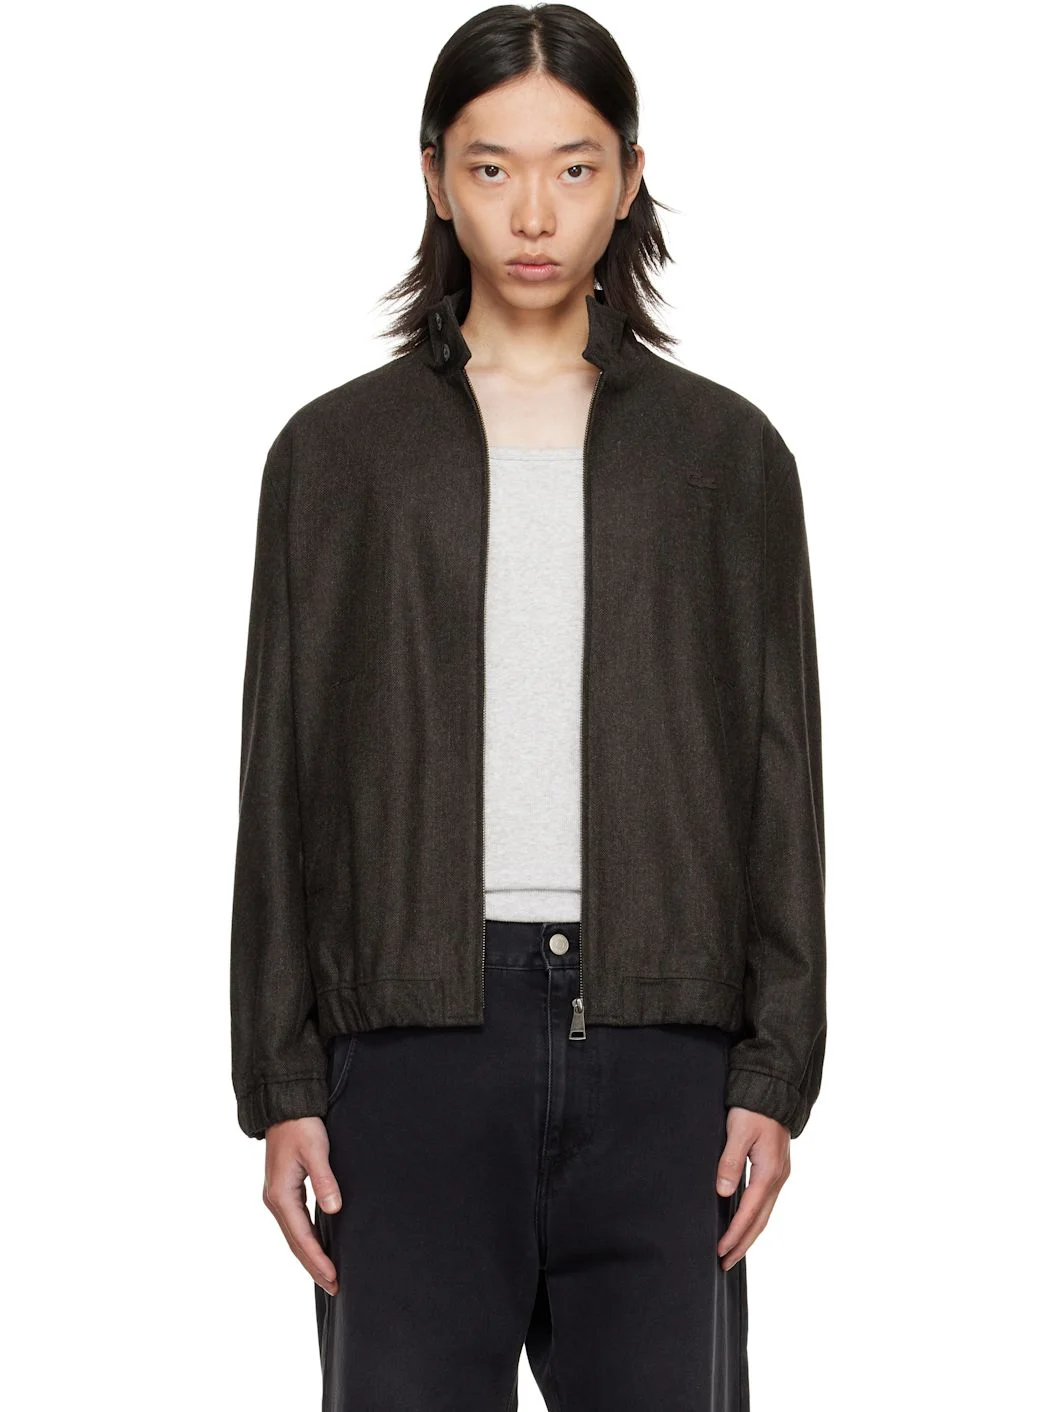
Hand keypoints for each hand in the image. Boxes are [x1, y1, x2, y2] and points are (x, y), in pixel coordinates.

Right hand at [262, 1116, 343, 1294]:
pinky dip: (306, 1240)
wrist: (284, 1107)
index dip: (318, 1259)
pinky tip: (318, 1246)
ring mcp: (277, 1197)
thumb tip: (334, 1209)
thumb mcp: (316, 1150)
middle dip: (314, 1266)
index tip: (334, 1277)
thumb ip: (324, 1180)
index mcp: (281, 1195)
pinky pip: (295, 1224)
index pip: (302, 1237)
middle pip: (296, 1243)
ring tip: (328, 1276)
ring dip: (310, 1256)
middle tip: (334, 1288)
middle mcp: (275, 1200)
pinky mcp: (283, 1191)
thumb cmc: (301, 1126)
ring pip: (294, 1236)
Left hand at [715, 1107, 791, 1270]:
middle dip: (743, 1244)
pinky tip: (745, 1222)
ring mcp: (780, 1175)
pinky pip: (765, 1202)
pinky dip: (755, 1218)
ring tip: (734, 1251)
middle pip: (760, 1221)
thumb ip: (730, 1162)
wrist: (773, 1091)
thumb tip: (724, 1193)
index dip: (735, 1234)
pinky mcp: (776, 1169)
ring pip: (764, 1214)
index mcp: (769, 1172)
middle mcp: (778, 1178)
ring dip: (749, 1234)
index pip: (749, 1212)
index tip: (720, 1251)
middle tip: (725, 1263)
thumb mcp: (738, 1131)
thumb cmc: (753, 1109)